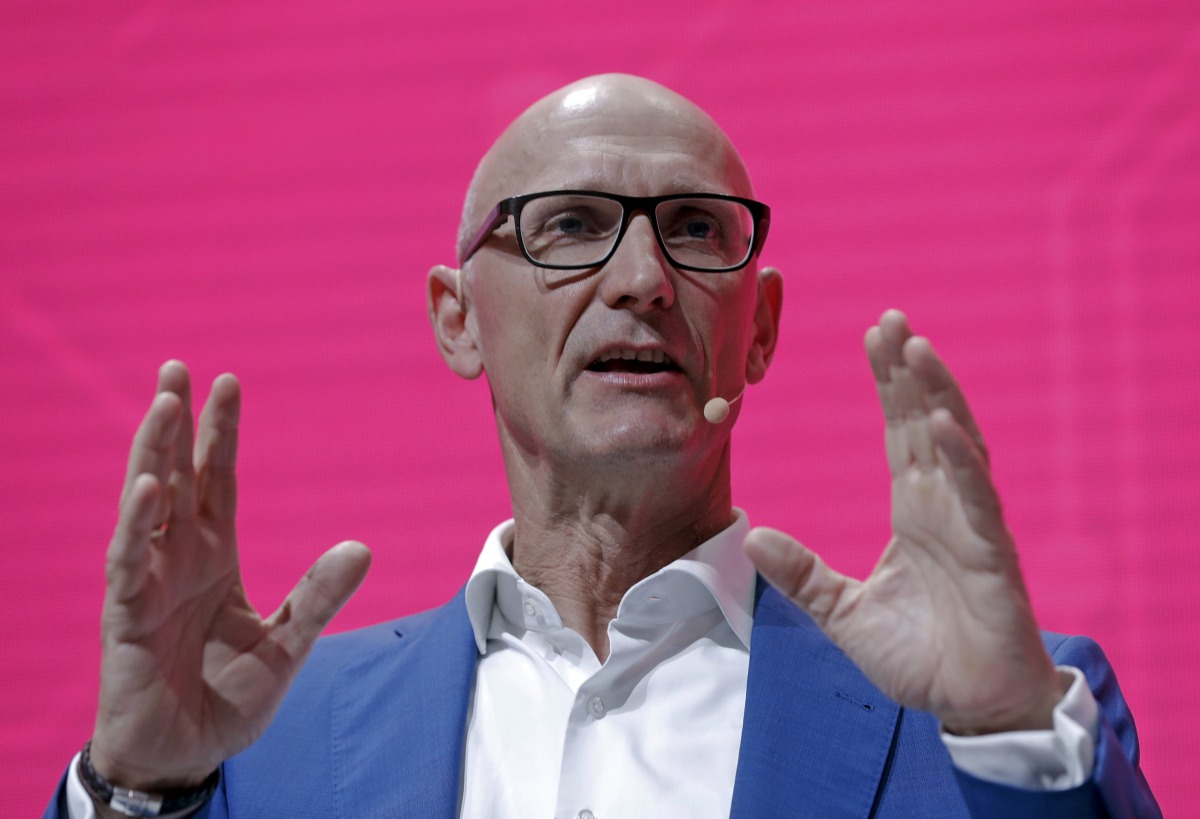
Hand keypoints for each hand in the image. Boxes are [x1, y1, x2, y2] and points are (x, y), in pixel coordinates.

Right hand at [89, 362, 370, 792]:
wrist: (187, 755)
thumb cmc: (227, 697)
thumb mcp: (289, 643)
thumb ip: (319, 596)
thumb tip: (362, 546)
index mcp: (213, 558)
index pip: (215, 482)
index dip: (220, 435)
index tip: (228, 382)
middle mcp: (177, 561)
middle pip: (175, 477)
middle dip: (176, 424)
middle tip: (176, 369)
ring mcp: (147, 585)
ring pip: (146, 507)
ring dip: (153, 454)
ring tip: (164, 403)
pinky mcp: (127, 618)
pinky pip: (129, 563)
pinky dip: (137, 525)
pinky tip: (149, 487)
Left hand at [745, 310, 1062, 733]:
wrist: (971, 708)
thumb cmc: (919, 658)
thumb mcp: (842, 614)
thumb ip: (802, 576)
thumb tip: (752, 539)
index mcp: (915, 512)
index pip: (900, 434)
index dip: (889, 385)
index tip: (873, 337)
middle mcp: (945, 507)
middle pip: (925, 423)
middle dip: (909, 371)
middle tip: (891, 318)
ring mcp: (971, 526)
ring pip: (956, 445)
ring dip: (937, 396)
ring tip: (915, 347)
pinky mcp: (992, 555)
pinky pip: (976, 499)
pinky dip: (961, 460)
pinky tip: (942, 424)